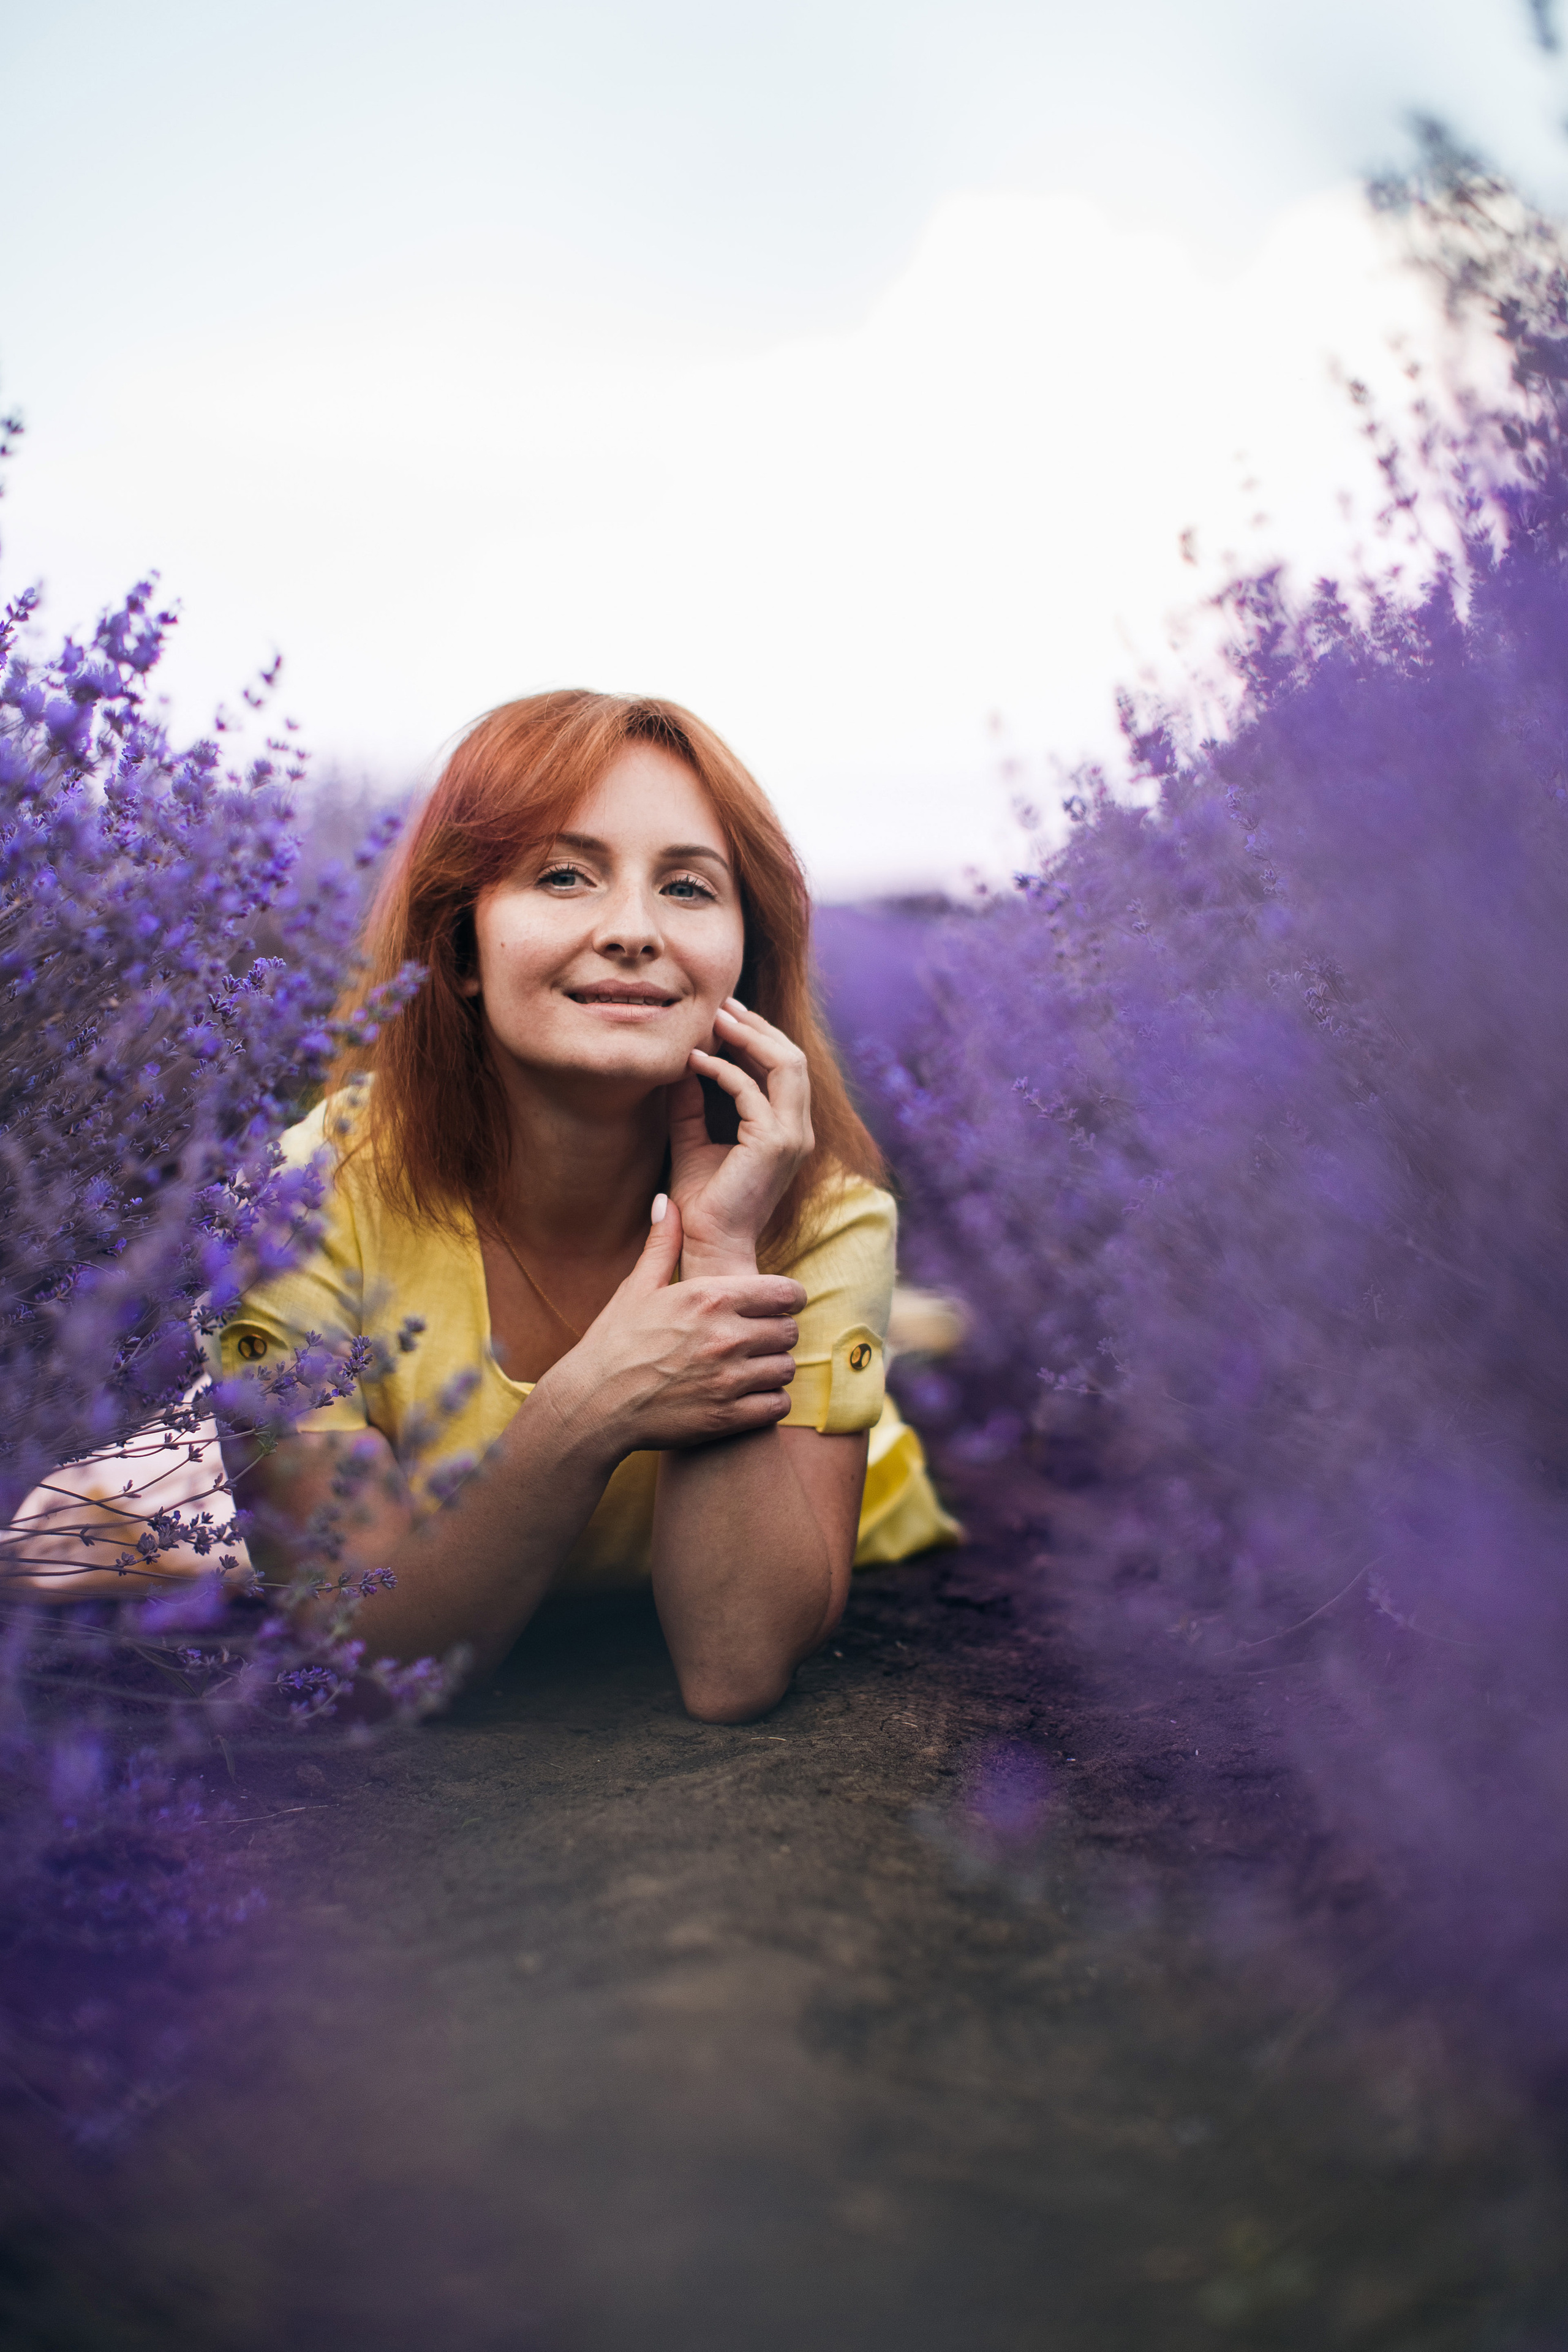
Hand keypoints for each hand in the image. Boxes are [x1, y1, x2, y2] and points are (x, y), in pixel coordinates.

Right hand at [535, 1196, 805, 1459]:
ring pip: (787, 1369)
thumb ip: (663, 1243)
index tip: (780, 1305)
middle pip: (790, 1331)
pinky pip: (778, 1405)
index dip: (788, 1299)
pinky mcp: (727, 1417)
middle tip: (759, 1340)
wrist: (593, 1405)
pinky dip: (769, 1401)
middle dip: (778, 1334)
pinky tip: (748, 1396)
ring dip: (774, 1368)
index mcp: (710, 1297)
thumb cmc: (614, 1342)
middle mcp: (725, 1335)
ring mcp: (728, 1379)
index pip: (785, 1292)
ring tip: (752, 1368)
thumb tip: (666, 1200)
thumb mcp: (636, 1287)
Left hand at [668, 998, 813, 1272]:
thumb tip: (683, 1063)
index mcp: (787, 1130)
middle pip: (792, 1059)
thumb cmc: (702, 1201)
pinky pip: (751, 1092)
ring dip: (749, 1038)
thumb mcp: (692, 1139)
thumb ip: (693, 1103)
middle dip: (757, 1027)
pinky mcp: (774, 1144)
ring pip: (786, 1065)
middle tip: (721, 1007)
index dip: (758, 1037)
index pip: (785, 1069)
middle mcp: (798, 1131)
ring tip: (714, 1021)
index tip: (724, 1017)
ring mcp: (791, 1137)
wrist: (708, 1244)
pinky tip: (694, 1063)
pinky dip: (723, 1071)